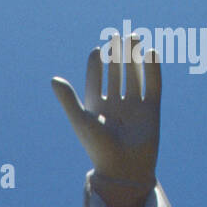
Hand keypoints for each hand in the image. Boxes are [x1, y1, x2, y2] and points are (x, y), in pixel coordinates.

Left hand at [51, 34, 160, 206]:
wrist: (124, 170)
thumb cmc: (98, 148)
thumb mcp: (81, 121)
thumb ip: (68, 100)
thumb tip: (53, 79)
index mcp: (96, 107)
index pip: (96, 78)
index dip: (97, 63)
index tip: (97, 51)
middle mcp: (115, 105)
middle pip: (116, 74)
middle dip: (117, 55)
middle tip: (117, 37)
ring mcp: (134, 107)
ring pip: (135, 76)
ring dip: (134, 57)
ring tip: (133, 38)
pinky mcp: (152, 110)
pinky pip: (153, 85)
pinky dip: (152, 69)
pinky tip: (150, 53)